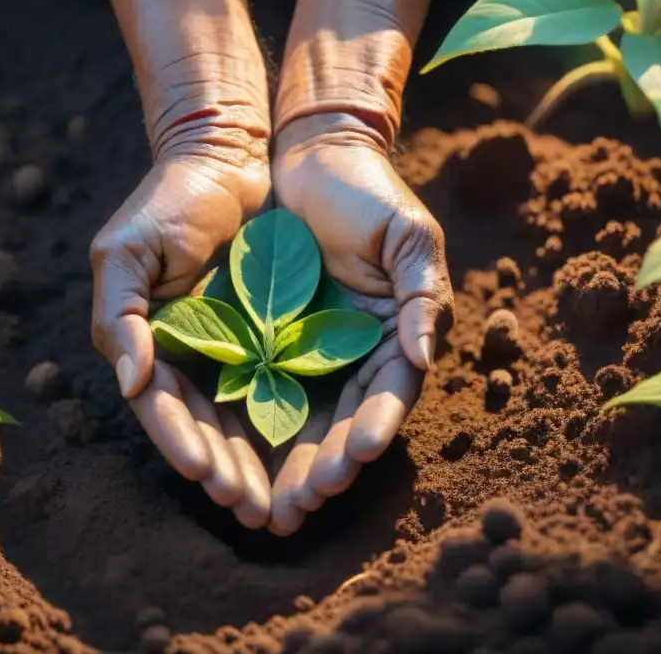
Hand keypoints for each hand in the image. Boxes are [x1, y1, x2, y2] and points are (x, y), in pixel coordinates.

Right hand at [90, 147, 272, 527]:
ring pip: (252, 417)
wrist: (228, 159)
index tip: (207, 476)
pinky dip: (299, 419)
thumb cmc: (169, 202)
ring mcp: (240, 349)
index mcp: (153, 348)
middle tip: (253, 508)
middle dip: (229, 469)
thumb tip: (132, 383)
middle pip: (211, 427)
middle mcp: (197, 358)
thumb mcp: (128, 252)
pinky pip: (291, 383)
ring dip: (265, 461)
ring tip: (285, 501)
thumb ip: (120, 317)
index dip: (184, 444)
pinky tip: (317, 451)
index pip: (166, 409)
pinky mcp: (282, 335)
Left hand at [268, 113, 454, 534]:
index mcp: (394, 335)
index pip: (388, 394)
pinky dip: (252, 424)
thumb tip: (424, 358)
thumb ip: (421, 295)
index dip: (373, 428)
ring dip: (289, 462)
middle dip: (325, 463)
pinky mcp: (266, 339)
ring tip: (272, 504)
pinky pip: (259, 387)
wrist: (312, 155)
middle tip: (303, 502)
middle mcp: (353, 352)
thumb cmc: (367, 192)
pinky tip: (237, 458)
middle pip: (343, 420)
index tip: (355, 458)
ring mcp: (310, 348)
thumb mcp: (408, 235)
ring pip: (300, 417)